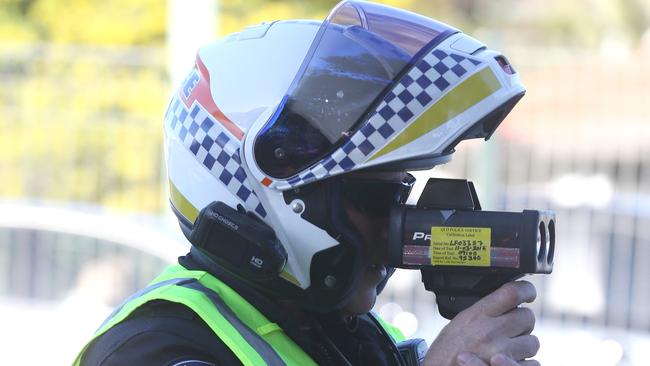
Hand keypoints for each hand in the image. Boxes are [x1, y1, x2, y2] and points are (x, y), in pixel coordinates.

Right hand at [422, 281, 539, 365]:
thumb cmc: (445, 351)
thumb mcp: (459, 322)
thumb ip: (482, 312)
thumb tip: (505, 302)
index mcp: (477, 315)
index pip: (512, 293)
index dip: (526, 290)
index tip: (528, 293)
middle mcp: (490, 331)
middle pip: (527, 316)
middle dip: (522, 322)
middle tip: (511, 328)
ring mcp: (500, 351)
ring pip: (533, 342)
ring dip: (524, 344)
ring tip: (508, 347)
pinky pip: (532, 363)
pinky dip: (525, 362)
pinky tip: (511, 360)